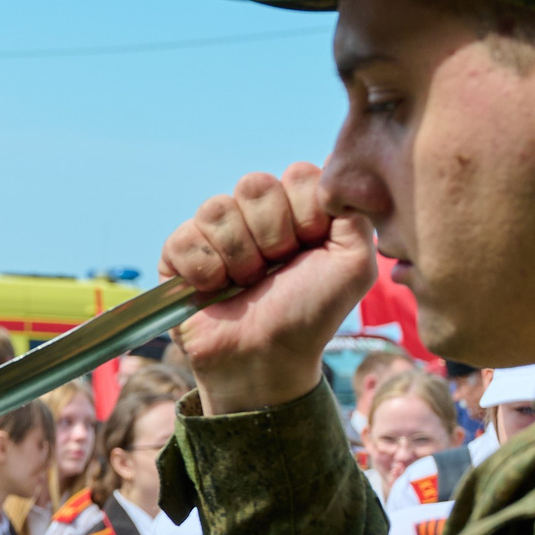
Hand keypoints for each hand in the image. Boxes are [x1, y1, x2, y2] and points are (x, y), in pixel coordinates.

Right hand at [161, 165, 378, 414]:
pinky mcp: (178, 254)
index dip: (305, 215)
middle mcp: (254, 214)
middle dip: (271, 237)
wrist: (267, 360)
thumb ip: (356, 213)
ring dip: (239, 259)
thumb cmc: (310, 315)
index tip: (309, 251)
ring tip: (245, 285)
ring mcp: (214, 232)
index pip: (296, 174)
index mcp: (295, 210)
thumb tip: (337, 174)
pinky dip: (204, 271)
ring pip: (217, 209)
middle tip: (275, 271)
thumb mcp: (354, 265)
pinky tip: (214, 291)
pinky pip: (184, 237)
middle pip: (254, 184)